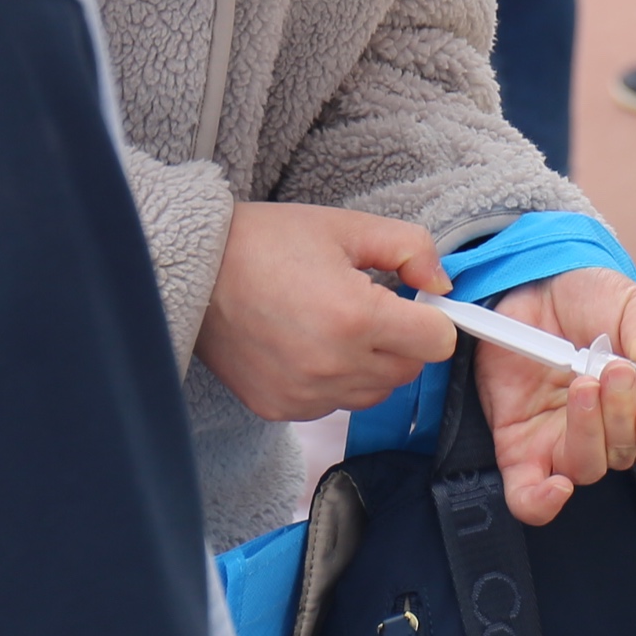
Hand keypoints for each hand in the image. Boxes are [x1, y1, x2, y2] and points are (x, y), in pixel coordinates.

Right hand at [196, 202, 456, 423]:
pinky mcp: (280, 408)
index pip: (437, 342)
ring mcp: (305, 394)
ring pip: (373, 393)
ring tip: (332, 325)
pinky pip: (332, 405)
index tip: (410, 300)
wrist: (193, 271)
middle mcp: (333, 366)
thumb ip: (409, 249)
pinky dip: (332, 381)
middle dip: (400, 340)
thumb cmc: (266, 242)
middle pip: (408, 370)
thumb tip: (441, 284)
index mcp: (356, 318)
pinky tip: (305, 345)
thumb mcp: (346, 227)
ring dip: (368, 365)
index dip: (431, 317)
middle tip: (365, 306)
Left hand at [476, 267, 635, 525]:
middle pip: (623, 455)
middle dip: (621, 416)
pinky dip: (541, 503)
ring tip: (582, 382)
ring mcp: (558, 442)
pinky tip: (555, 487)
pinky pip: (526, 497)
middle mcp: (601, 433)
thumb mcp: (626, 303)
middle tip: (613, 370)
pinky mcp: (517, 447)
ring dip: (588, 431)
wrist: (529, 284)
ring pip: (585, 468)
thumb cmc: (586, 298)